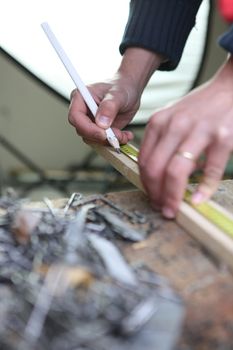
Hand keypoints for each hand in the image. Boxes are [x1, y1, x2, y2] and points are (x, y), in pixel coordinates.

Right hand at [68, 77, 138, 144]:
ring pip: (93, 139)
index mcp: (81, 98)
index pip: (75, 117)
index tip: (103, 133)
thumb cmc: (122, 86)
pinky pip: (103, 141)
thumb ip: (109, 107)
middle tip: (116, 136)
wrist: (131, 89)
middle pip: (83, 131)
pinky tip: (125, 135)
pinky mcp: (100, 129)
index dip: (87, 128)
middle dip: (100, 137)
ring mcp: (91, 121)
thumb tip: (101, 123)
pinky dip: (115, 141)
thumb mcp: (118, 94)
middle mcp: (83, 111)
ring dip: (109, 140)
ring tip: (123, 135)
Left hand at [139, 55, 232, 217]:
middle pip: (155, 169)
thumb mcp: (172, 119)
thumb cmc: (199, 108)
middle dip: (155, 194)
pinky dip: (203, 189)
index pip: (144, 161)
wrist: (228, 89)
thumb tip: (155, 176)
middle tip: (162, 208)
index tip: (151, 197)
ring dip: (172, 196)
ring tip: (174, 209)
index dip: (146, 184)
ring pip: (176, 171)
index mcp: (158, 123)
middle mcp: (175, 126)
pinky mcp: (222, 137)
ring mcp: (199, 131)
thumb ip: (161, 143)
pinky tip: (199, 200)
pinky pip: (210, 170)